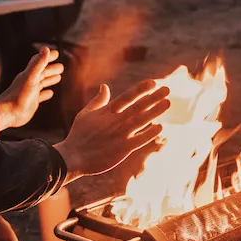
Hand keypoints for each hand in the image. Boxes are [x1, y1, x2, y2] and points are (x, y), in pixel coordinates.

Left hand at [0, 47, 63, 130]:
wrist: (9, 113)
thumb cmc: (19, 95)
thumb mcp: (31, 77)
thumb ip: (38, 63)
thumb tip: (46, 49)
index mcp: (29, 74)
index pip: (39, 62)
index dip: (47, 57)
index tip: (56, 53)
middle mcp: (30, 81)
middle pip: (42, 73)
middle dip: (51, 69)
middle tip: (61, 67)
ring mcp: (31, 92)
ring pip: (42, 83)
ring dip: (50, 79)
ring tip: (59, 77)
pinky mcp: (32, 102)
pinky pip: (40, 96)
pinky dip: (46, 93)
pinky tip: (50, 93)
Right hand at [54, 80, 169, 182]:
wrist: (73, 157)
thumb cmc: (78, 135)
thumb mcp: (86, 113)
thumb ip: (98, 100)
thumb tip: (105, 86)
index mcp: (107, 111)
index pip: (127, 97)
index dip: (141, 89)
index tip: (153, 82)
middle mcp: (115, 121)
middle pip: (138, 107)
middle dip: (153, 97)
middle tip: (167, 89)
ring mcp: (120, 135)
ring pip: (141, 121)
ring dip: (155, 111)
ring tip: (167, 103)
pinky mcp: (122, 149)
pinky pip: (139, 140)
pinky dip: (149, 134)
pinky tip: (160, 127)